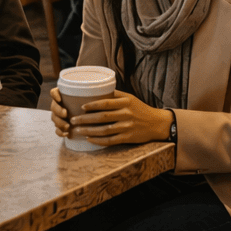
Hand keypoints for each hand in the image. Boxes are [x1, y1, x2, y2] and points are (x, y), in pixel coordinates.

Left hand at [53, 88, 173, 145]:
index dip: (92, 105)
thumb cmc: (141, 109)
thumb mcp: (131, 98)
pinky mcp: (128, 137)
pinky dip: (98, 140)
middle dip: (85, 119)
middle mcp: (126, 114)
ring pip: (104, 130)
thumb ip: (116, 95)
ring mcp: (127, 127)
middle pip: (102, 117)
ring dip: (89, 130)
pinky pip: (110, 140)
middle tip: (73, 120)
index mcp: (126, 102)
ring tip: (78, 130)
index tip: (81, 107)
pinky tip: (89, 139)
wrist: (157, 123)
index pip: (106, 103)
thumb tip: (98, 90)